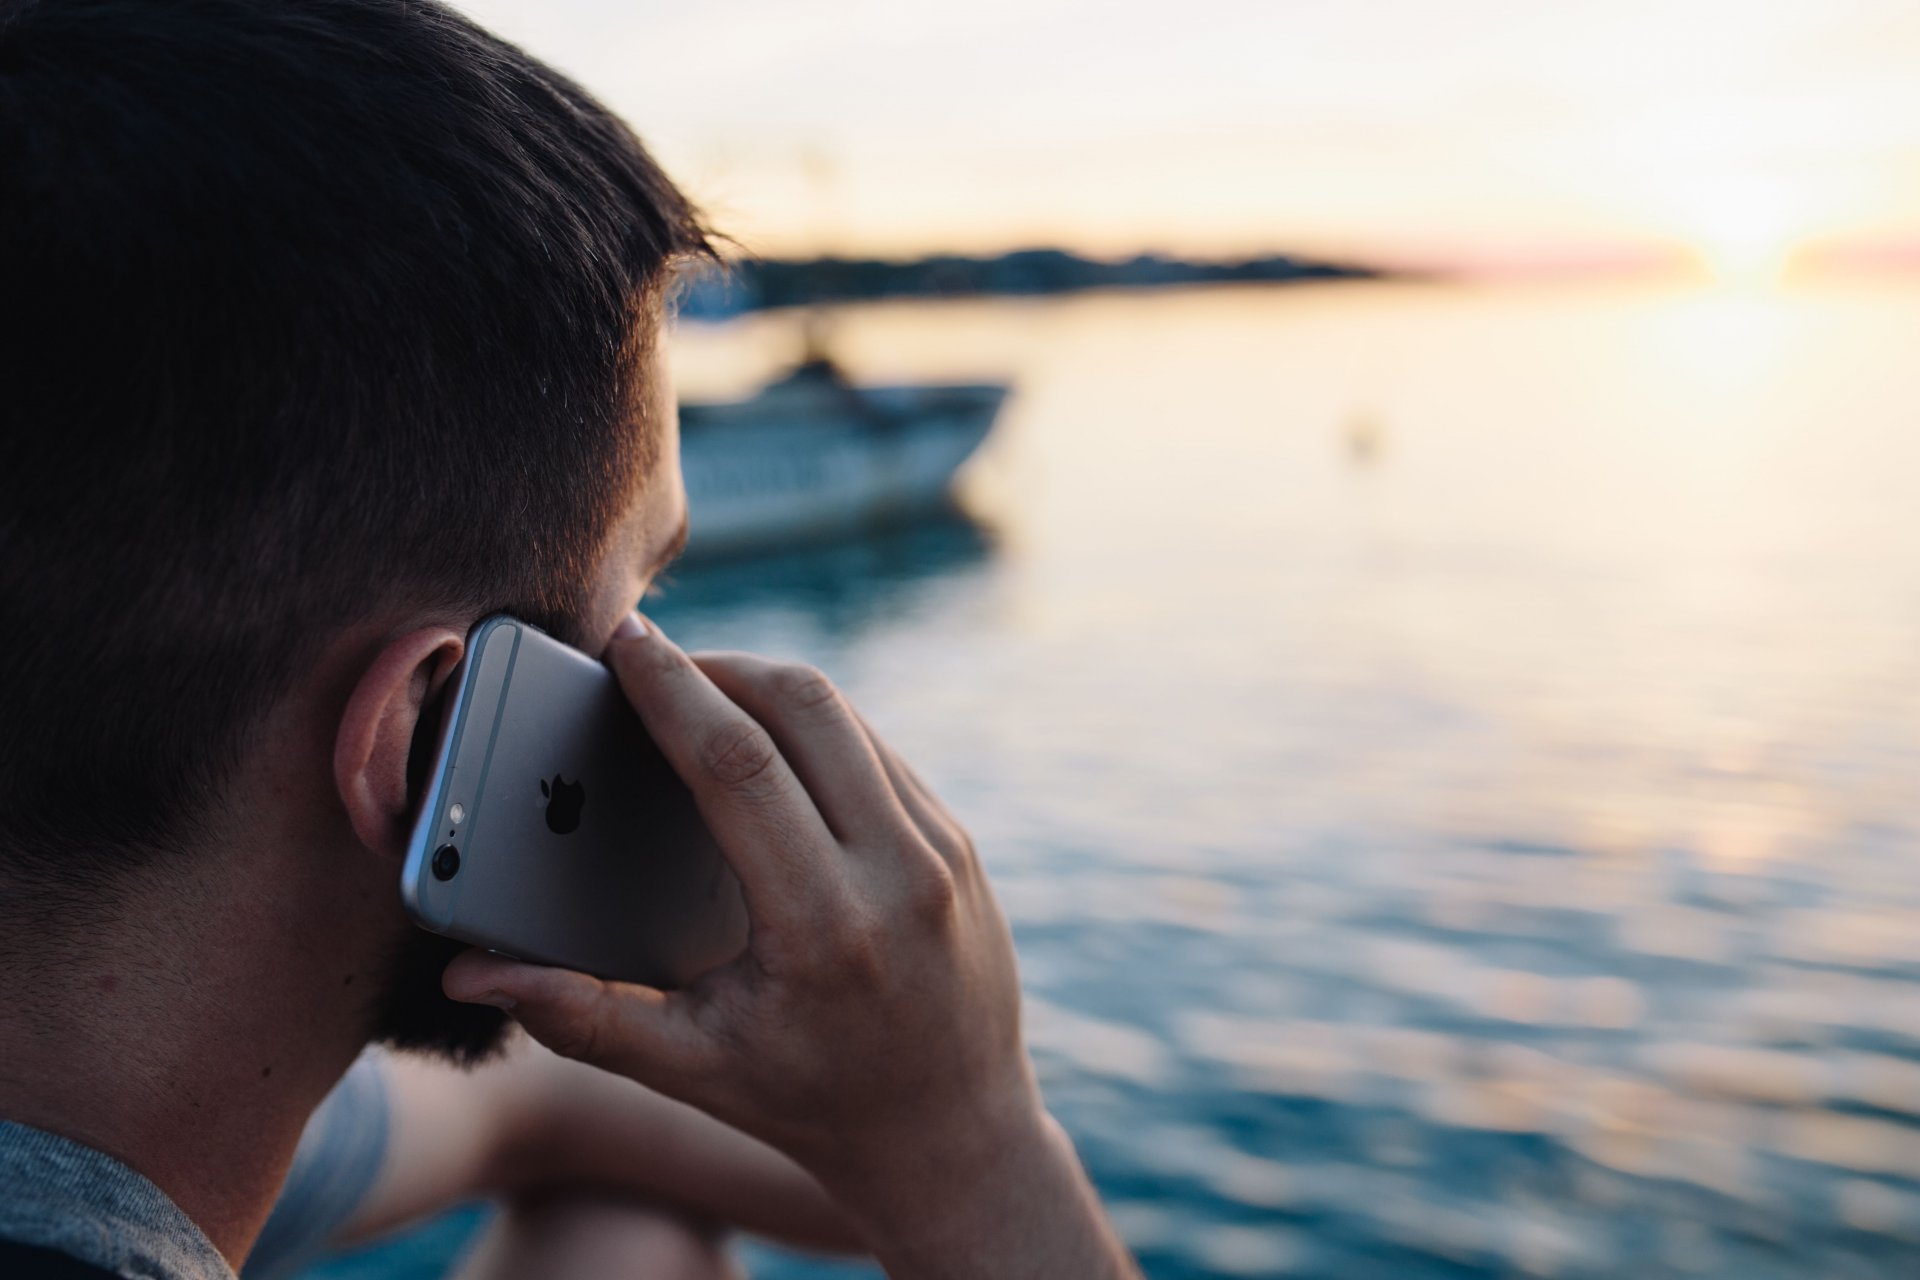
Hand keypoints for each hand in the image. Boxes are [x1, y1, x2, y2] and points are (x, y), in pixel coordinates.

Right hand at [444, 617, 1136, 1277]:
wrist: (955, 1136)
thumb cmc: (815, 1107)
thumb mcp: (694, 1071)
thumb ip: (580, 1017)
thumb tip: (471, 976)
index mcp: (824, 925)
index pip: (740, 765)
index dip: (673, 690)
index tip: (626, 639)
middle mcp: (898, 871)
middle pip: (805, 706)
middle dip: (719, 664)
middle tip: (652, 658)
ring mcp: (943, 849)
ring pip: (848, 717)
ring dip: (769, 687)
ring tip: (699, 691)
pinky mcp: (961, 843)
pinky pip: (879, 751)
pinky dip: (817, 727)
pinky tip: (766, 743)